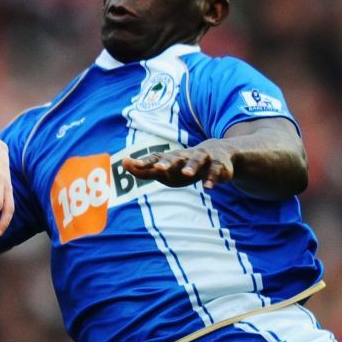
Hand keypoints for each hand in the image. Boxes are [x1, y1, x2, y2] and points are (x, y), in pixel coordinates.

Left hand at [121, 141, 235, 188]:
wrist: (219, 154)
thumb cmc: (184, 166)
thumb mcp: (166, 170)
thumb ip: (145, 170)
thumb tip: (123, 163)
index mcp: (172, 157)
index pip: (156, 158)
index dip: (145, 162)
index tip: (131, 165)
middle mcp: (186, 155)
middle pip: (175, 157)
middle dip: (167, 163)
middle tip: (159, 168)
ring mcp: (203, 158)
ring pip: (197, 160)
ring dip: (192, 167)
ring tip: (187, 174)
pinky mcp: (218, 165)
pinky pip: (215, 171)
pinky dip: (212, 178)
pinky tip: (208, 187)